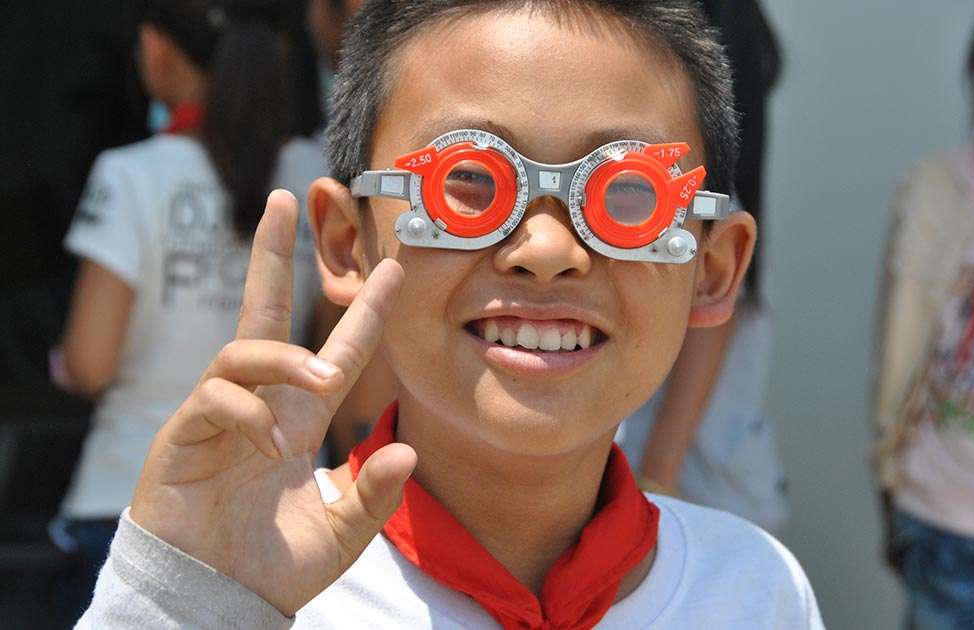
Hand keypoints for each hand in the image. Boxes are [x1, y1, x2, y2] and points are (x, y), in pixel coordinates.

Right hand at [129, 190, 415, 615]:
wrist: (217, 604)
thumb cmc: (272, 568)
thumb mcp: (341, 533)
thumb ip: (375, 496)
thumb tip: (408, 452)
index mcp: (299, 419)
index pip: (336, 350)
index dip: (364, 312)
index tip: (394, 270)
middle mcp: (261, 405)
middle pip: (264, 311)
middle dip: (272, 255)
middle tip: (285, 198)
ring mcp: (217, 417)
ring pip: (242, 351)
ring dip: (283, 360)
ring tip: (319, 382)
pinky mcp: (182, 438)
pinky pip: (213, 401)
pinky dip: (246, 414)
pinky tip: (271, 444)